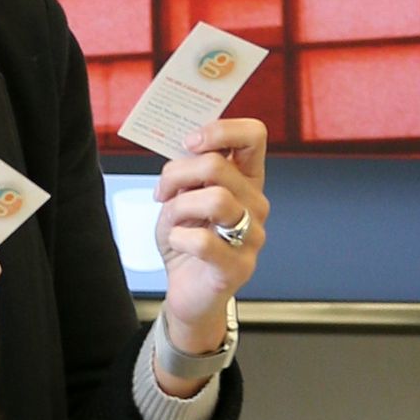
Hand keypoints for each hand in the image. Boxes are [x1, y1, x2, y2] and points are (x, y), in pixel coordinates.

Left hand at [155, 119, 267, 366]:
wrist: (186, 290)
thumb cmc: (186, 239)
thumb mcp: (181, 197)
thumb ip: (187, 171)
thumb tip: (184, 148)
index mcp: (246, 180)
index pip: (254, 135)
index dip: (221, 129)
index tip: (190, 142)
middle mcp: (256, 204)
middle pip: (218, 165)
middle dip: (176, 174)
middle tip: (163, 192)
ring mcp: (253, 236)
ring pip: (214, 198)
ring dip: (179, 207)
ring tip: (172, 221)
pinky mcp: (238, 266)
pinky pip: (203, 241)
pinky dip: (178, 238)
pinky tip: (178, 243)